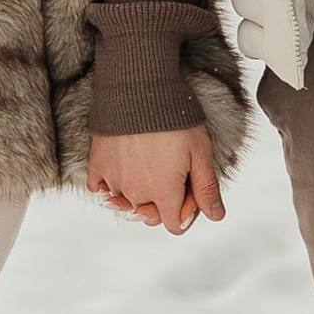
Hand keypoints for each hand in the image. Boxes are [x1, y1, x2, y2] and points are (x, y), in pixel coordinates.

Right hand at [89, 125, 223, 235]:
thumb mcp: (200, 151)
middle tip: (170, 173)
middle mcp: (136, 192)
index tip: (189, 188)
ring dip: (137, 192)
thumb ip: (206, 187)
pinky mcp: (97, 165)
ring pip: (127, 203)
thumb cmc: (173, 117)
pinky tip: (123, 169)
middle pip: (151, 215)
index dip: (187, 210)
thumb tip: (216, 215)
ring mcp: (114, 180)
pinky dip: (109, 185)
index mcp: (164, 192)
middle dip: (163, 202)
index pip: (175, 225)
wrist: (139, 88)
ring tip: (148, 166)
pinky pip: (99, 189)